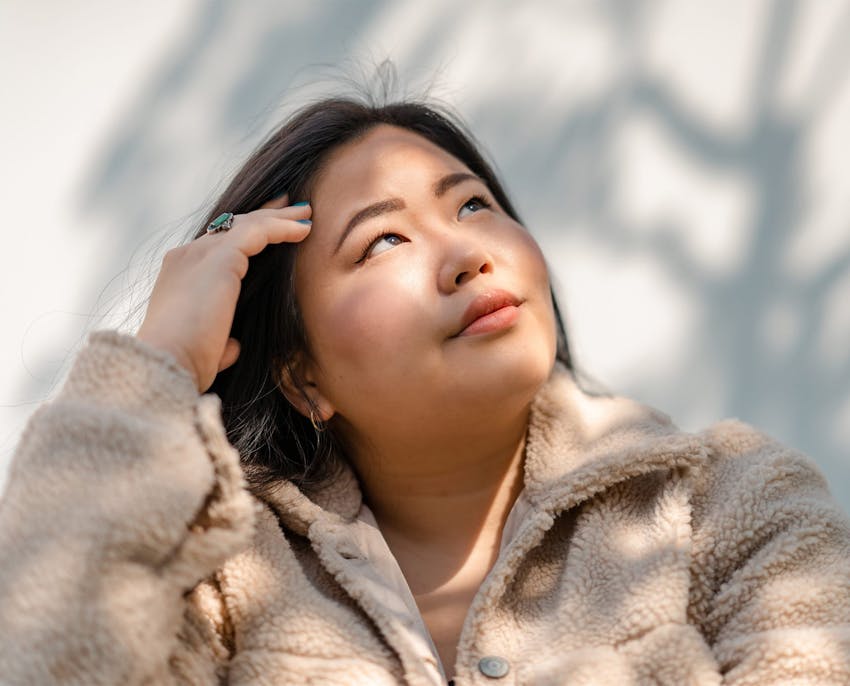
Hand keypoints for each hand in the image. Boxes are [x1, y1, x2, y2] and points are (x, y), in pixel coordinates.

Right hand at [136, 197, 310, 391]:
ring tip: (307, 214)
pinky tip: (304, 230)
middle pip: (233, 225)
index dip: (246, 232)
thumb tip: (234, 345)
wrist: (167, 362)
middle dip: (265, 215)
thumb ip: (221, 340)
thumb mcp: (205, 346)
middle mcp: (188, 256)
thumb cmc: (185, 363)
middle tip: (293, 208)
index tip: (270, 225)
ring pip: (248, 224)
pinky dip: (282, 229)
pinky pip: (259, 232)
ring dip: (280, 218)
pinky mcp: (220, 258)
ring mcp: (201, 253)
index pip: (218, 243)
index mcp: (180, 273)